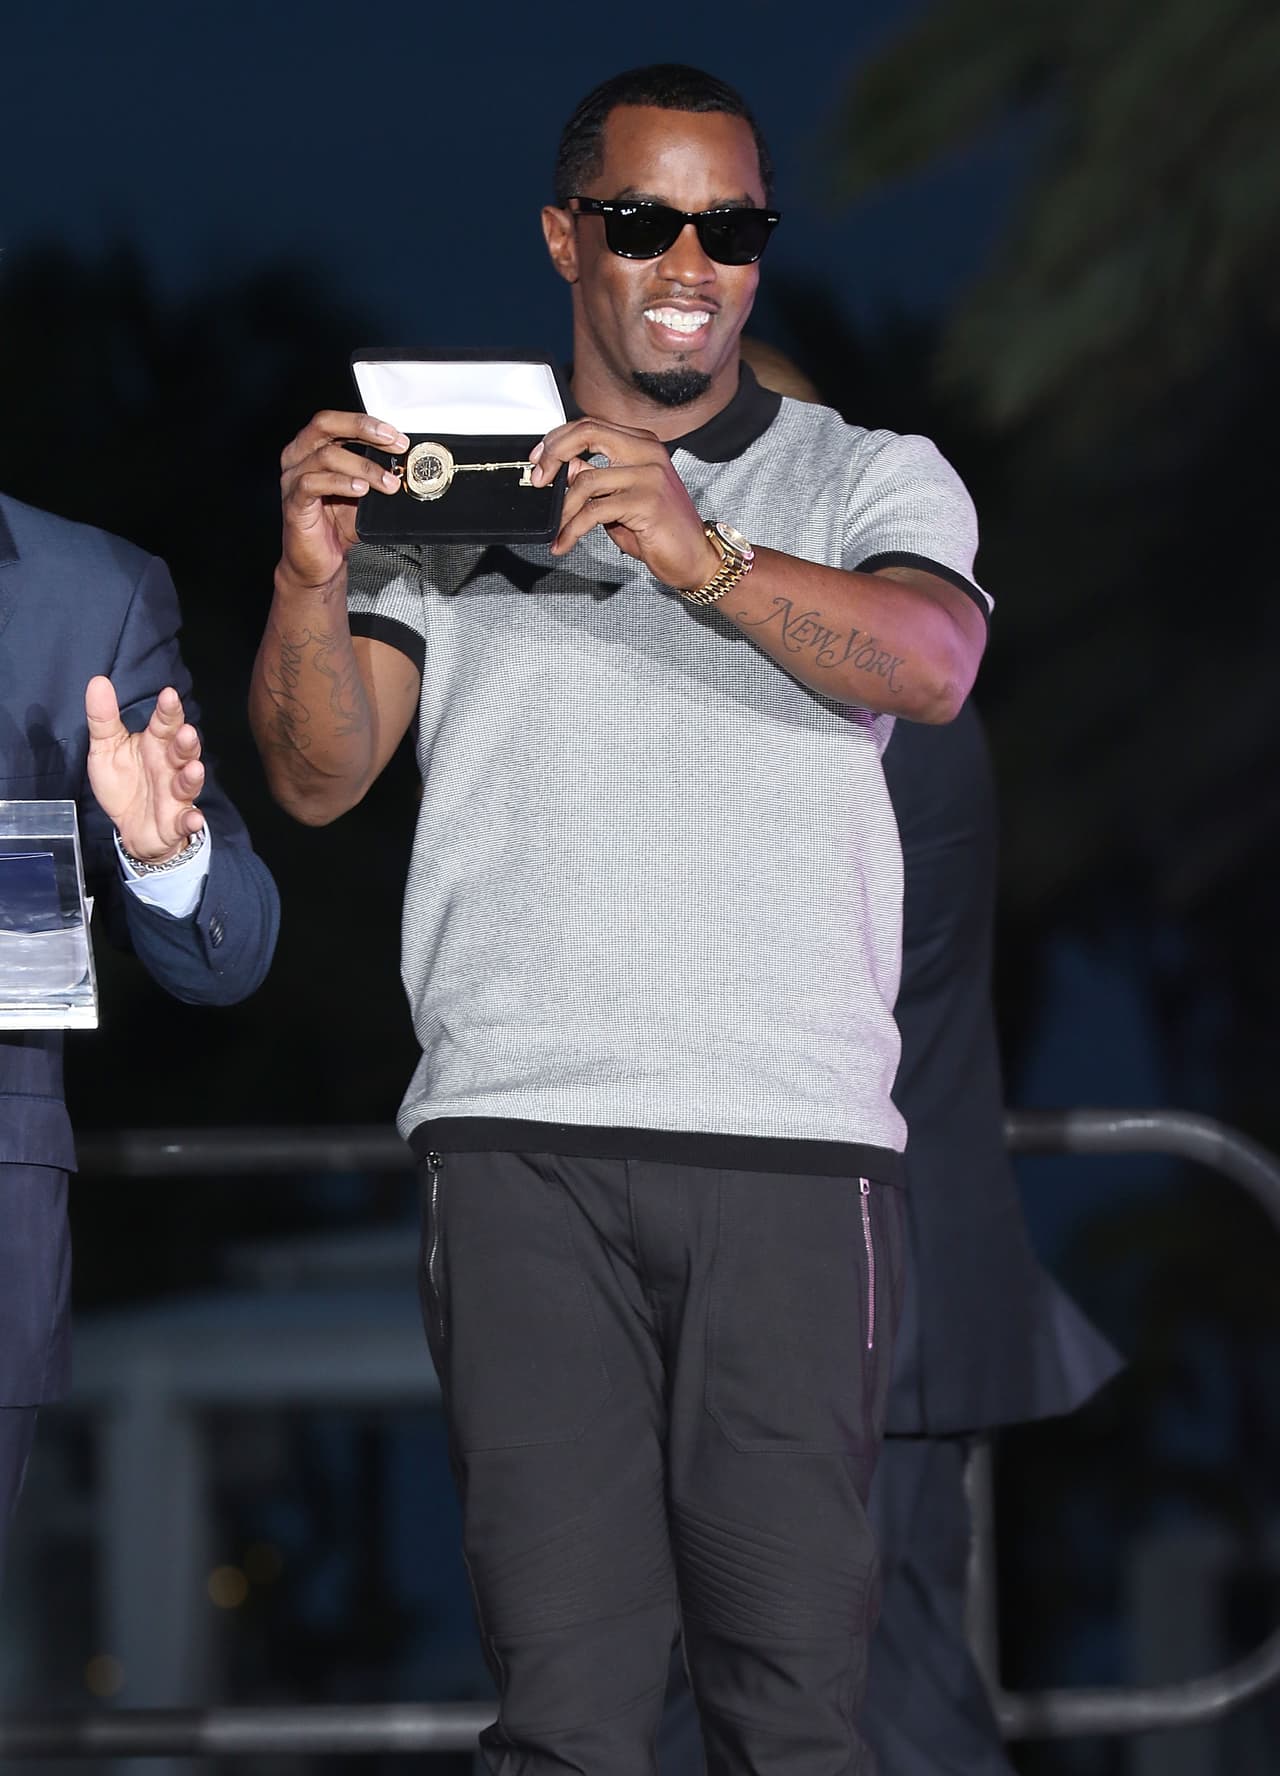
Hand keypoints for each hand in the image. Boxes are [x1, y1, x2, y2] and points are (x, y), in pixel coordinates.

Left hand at [85, 677, 206, 863]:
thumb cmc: (124, 784)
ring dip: (192, 777)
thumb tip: (98, 682)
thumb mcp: (105, 748)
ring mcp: (175, 795)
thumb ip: (103, 717)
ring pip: (188, 783)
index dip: (168, 710)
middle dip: (186, 742)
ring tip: (193, 768)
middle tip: (185, 731)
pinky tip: (192, 818)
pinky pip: (186, 821)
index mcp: (155, 745)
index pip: (164, 724)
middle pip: (182, 751)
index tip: (168, 695)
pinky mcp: (175, 821)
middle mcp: (169, 767)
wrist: (131, 828)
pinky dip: (191, 820)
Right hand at [278, 411, 409, 590]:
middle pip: (325, 425)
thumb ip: (377, 476)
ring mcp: (293, 479)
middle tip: (393, 444)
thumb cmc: (336, 525)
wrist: (319, 563)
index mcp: (313, 448)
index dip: (367, 423)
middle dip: (364, 429)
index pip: (337, 421)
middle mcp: (299, 457)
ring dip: (364, 467)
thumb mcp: (364, 494)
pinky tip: (360, 490)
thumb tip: (405, 465)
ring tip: (387, 483)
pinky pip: (314, 484)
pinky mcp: (293, 503)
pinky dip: (341, 483)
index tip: (396, 436)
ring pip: (326, 456)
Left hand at [532, 417, 720, 589]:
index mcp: (643, 444)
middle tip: (537, 480)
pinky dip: (571, 529)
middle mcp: (648, 452)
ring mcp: (649, 475)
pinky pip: (594, 511)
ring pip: (586, 480)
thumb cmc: (660, 532)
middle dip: (553, 454)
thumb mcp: (620, 501)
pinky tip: (564, 543)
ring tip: (556, 529)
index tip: (539, 461)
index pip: (591, 426)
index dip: (558, 440)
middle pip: (587, 434)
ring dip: (562, 509)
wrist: (696, 559)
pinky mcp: (646, 502)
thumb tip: (567, 467)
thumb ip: (596, 480)